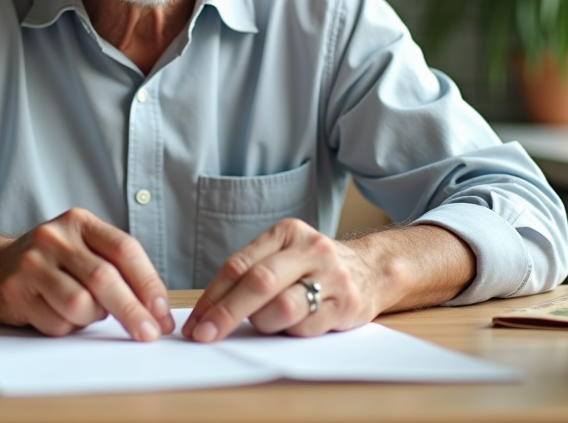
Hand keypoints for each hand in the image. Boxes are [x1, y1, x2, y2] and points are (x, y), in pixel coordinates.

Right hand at [0, 207, 175, 340]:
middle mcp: (55, 237)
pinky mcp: (16, 290)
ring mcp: (32, 262)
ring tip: (85, 312)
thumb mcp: (82, 250)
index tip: (162, 312)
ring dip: (91, 318)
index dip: (149, 283)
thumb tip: (157, 310)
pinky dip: (66, 327)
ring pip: (80, 304)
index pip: (125, 250)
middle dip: (133, 311)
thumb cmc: (51, 263)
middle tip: (149, 334)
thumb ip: (116, 269)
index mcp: (80, 222)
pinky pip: (56, 322)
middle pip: (105, 278)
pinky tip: (57, 314)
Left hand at [181, 218, 375, 341]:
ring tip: (267, 323)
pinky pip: (306, 327)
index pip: (239, 265)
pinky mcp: (347, 304)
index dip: (212, 296)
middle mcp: (311, 249)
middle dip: (226, 313)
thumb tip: (207, 312)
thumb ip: (251, 274)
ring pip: (282, 308)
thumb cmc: (313, 267)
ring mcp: (332, 276)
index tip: (195, 322)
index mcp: (287, 233)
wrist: (372, 270)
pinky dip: (291, 333)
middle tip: (205, 335)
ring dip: (264, 324)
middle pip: (259, 283)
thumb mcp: (284, 256)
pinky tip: (293, 326)